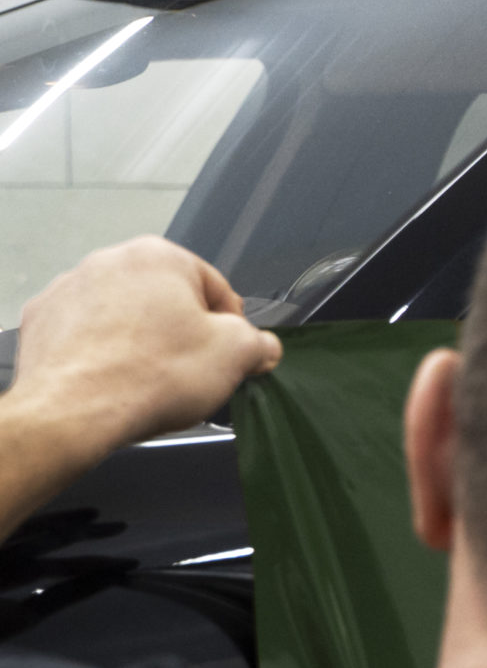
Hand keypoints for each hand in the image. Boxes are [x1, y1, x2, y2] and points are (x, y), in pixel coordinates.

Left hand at [11, 237, 282, 455]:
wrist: (73, 411)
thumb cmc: (148, 376)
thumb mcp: (237, 356)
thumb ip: (260, 344)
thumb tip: (262, 347)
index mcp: (160, 256)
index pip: (217, 289)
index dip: (232, 328)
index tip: (231, 355)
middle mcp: (110, 261)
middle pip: (167, 299)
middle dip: (183, 333)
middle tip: (191, 372)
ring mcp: (71, 289)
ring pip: (126, 316)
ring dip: (143, 343)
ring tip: (151, 381)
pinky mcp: (43, 320)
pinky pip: (88, 334)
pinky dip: (104, 354)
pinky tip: (116, 381)